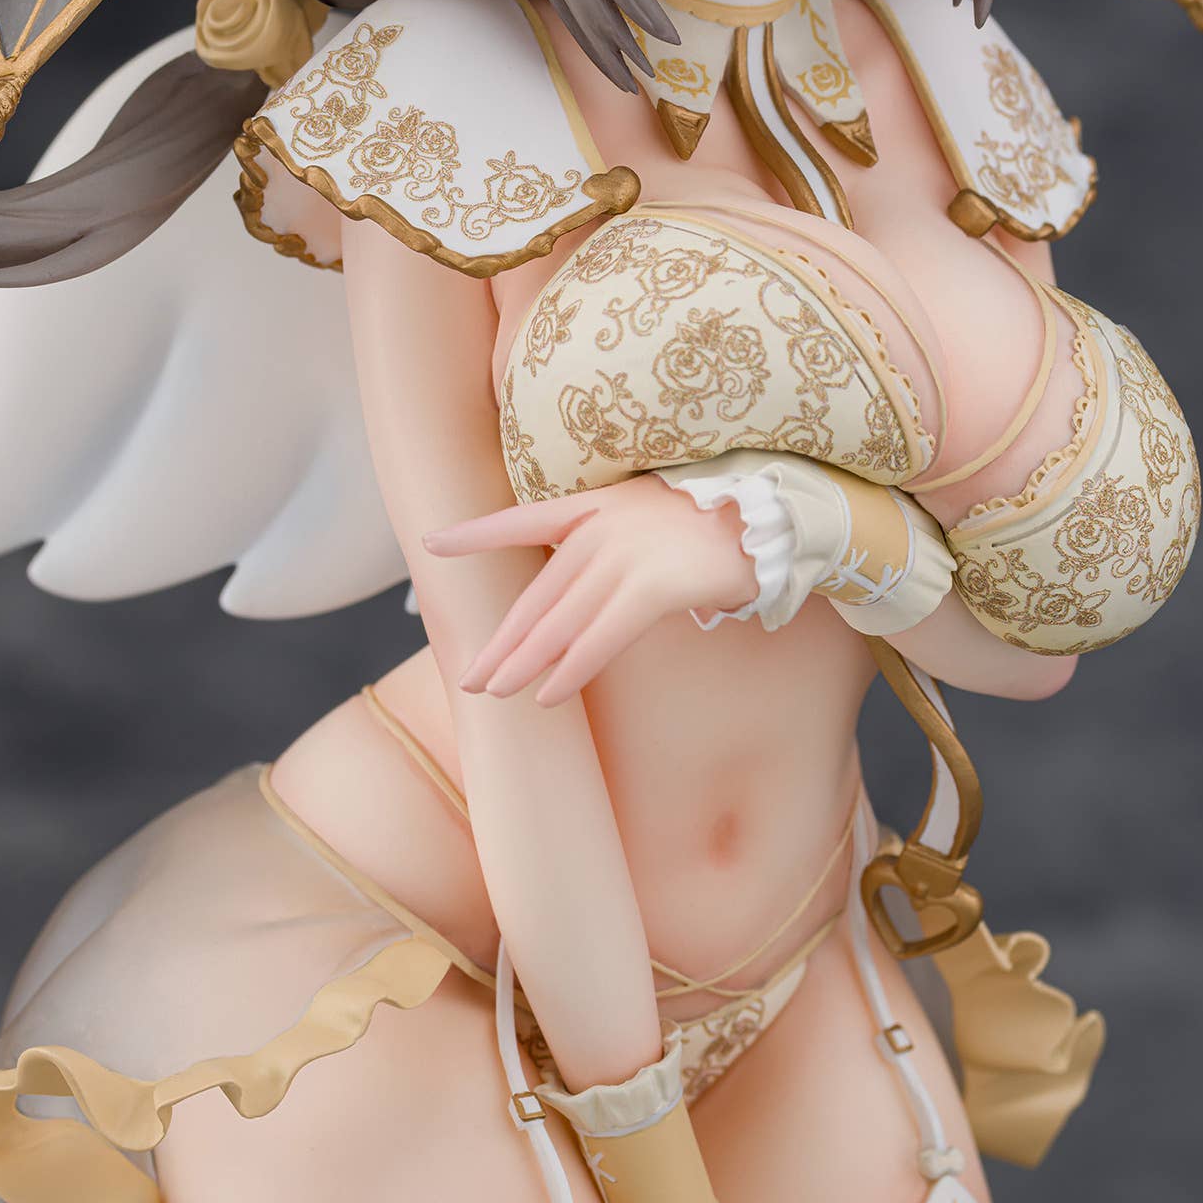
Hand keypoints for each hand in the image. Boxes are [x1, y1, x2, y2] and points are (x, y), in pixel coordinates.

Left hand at [423, 476, 763, 705]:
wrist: (770, 519)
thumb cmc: (713, 525)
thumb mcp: (648, 520)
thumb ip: (608, 547)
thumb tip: (579, 591)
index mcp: (596, 507)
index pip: (521, 519)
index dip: (475, 533)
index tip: (432, 543)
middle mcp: (601, 529)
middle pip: (535, 595)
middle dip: (500, 640)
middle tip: (470, 676)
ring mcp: (624, 556)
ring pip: (558, 623)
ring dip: (523, 664)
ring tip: (494, 693)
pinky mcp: (651, 588)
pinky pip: (599, 640)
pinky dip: (570, 671)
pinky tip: (547, 696)